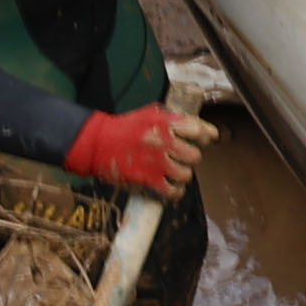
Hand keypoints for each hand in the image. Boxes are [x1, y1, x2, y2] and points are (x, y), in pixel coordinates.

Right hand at [64, 104, 212, 196]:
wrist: (97, 143)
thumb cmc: (125, 128)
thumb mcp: (150, 114)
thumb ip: (173, 118)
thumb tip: (198, 125)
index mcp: (165, 122)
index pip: (198, 129)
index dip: (207, 135)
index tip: (208, 138)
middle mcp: (163, 141)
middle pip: (195, 155)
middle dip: (191, 157)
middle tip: (183, 157)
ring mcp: (155, 161)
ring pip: (186, 174)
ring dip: (183, 174)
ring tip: (177, 171)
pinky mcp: (147, 179)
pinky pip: (173, 190)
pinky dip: (176, 191)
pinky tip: (173, 187)